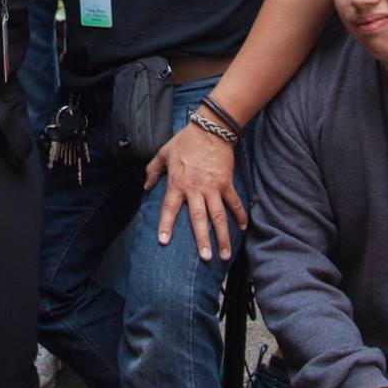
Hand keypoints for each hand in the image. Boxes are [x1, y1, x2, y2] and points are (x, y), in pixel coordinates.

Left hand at [143, 118, 245, 260]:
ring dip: (223, 236)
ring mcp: (213, 187)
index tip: (163, 241)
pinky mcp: (227, 183)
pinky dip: (240, 215)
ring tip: (225, 254)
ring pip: (218, 216)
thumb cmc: (185, 141)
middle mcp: (195, 189)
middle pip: (199, 218)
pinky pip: (234, 202)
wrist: (210, 128)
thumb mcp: (163, 153)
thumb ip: (152, 171)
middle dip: (202, 240)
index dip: (165, 225)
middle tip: (205, 259)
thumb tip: (145, 187)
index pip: (169, 208)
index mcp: (177, 183)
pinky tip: (243, 228)